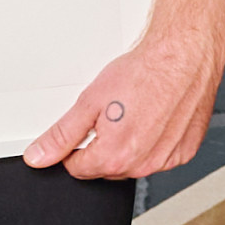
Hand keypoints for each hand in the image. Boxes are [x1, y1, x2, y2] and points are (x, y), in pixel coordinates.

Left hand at [25, 20, 222, 178]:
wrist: (184, 56)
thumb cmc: (144, 73)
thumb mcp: (90, 101)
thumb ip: (61, 135)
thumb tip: (39, 155)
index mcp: (114, 156)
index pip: (78, 169)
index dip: (75, 147)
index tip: (87, 126)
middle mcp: (142, 165)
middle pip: (106, 168)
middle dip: (103, 146)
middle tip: (113, 113)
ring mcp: (166, 160)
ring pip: (134, 163)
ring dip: (129, 145)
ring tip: (135, 112)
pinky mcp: (184, 151)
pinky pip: (159, 156)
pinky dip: (154, 141)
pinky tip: (155, 117)